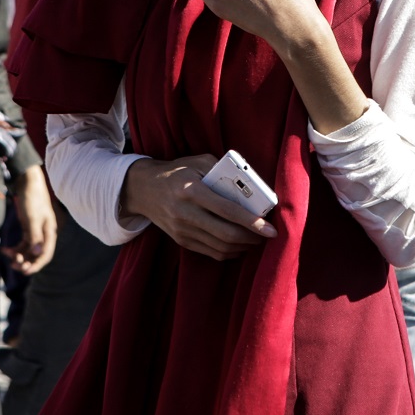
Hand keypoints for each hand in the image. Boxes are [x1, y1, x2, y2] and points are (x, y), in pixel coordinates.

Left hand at [3, 166, 56, 274]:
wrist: (28, 183)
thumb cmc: (33, 199)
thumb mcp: (33, 218)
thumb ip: (35, 236)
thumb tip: (37, 252)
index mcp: (50, 232)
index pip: (46, 254)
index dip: (37, 265)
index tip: (25, 271)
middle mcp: (44, 234)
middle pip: (37, 254)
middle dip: (26, 261)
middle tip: (14, 265)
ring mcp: (36, 231)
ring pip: (29, 250)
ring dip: (20, 256)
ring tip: (8, 257)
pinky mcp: (28, 228)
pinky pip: (23, 243)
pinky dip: (15, 248)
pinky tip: (5, 249)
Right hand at [121, 154, 276, 260]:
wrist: (142, 189)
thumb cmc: (177, 171)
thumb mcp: (198, 161)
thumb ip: (224, 170)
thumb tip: (251, 186)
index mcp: (191, 191)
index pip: (228, 211)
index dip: (252, 222)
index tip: (271, 229)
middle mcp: (185, 213)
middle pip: (226, 234)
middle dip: (252, 238)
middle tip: (268, 235)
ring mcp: (182, 230)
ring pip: (220, 247)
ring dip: (243, 247)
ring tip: (256, 240)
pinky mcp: (181, 241)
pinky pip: (211, 253)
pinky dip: (229, 252)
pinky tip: (240, 246)